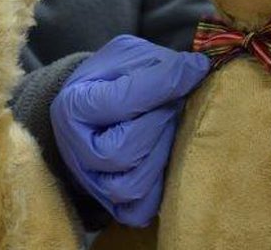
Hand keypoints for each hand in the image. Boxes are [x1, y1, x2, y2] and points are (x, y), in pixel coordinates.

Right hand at [50, 35, 209, 226]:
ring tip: (168, 130)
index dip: (165, 85)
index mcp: (73, 106)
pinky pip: (138, 211)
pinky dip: (157, 191)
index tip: (192, 70)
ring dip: (161, 155)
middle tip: (172, 105)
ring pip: (132, 186)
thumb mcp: (127, 58)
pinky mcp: (110, 204)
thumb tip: (197, 69)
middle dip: (159, 124)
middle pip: (125, 150)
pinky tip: (165, 161)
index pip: (123, 101)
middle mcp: (76, 149)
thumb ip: (158, 63)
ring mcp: (91, 181)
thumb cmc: (111, 79)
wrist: (92, 107)